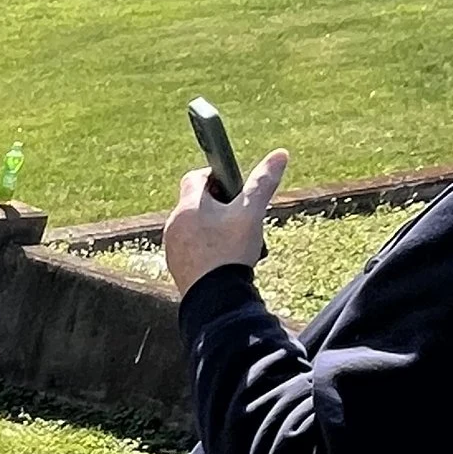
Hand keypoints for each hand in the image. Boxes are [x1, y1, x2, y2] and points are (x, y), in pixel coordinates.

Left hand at [163, 149, 285, 293]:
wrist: (215, 299)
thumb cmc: (231, 252)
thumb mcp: (251, 213)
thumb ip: (263, 182)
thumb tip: (280, 154)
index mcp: (187, 206)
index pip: (195, 177)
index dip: (216, 176)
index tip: (234, 186)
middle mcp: (173, 225)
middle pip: (195, 203)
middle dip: (219, 205)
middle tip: (241, 216)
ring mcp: (172, 248)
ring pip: (194, 227)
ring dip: (214, 228)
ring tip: (236, 240)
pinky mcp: (176, 267)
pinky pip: (191, 249)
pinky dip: (207, 248)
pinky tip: (225, 259)